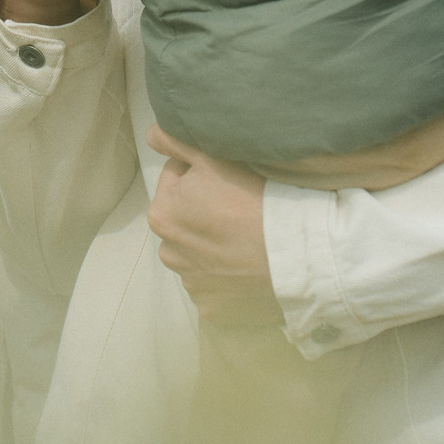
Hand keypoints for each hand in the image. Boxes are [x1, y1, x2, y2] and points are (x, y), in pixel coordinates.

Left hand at [144, 127, 280, 323]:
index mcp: (161, 214)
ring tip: (246, 241)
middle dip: (203, 216)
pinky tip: (248, 268)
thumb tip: (151, 134)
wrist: (293, 251)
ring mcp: (190, 283)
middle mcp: (168, 252)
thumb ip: (174, 141)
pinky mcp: (212, 308)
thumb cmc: (251, 198)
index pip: (176, 184)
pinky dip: (228, 279)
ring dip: (214, 249)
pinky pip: (216, 287)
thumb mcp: (211, 158)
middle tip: (239, 213)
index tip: (228, 185)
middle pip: (185, 223)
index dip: (202, 178)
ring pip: (199, 256)